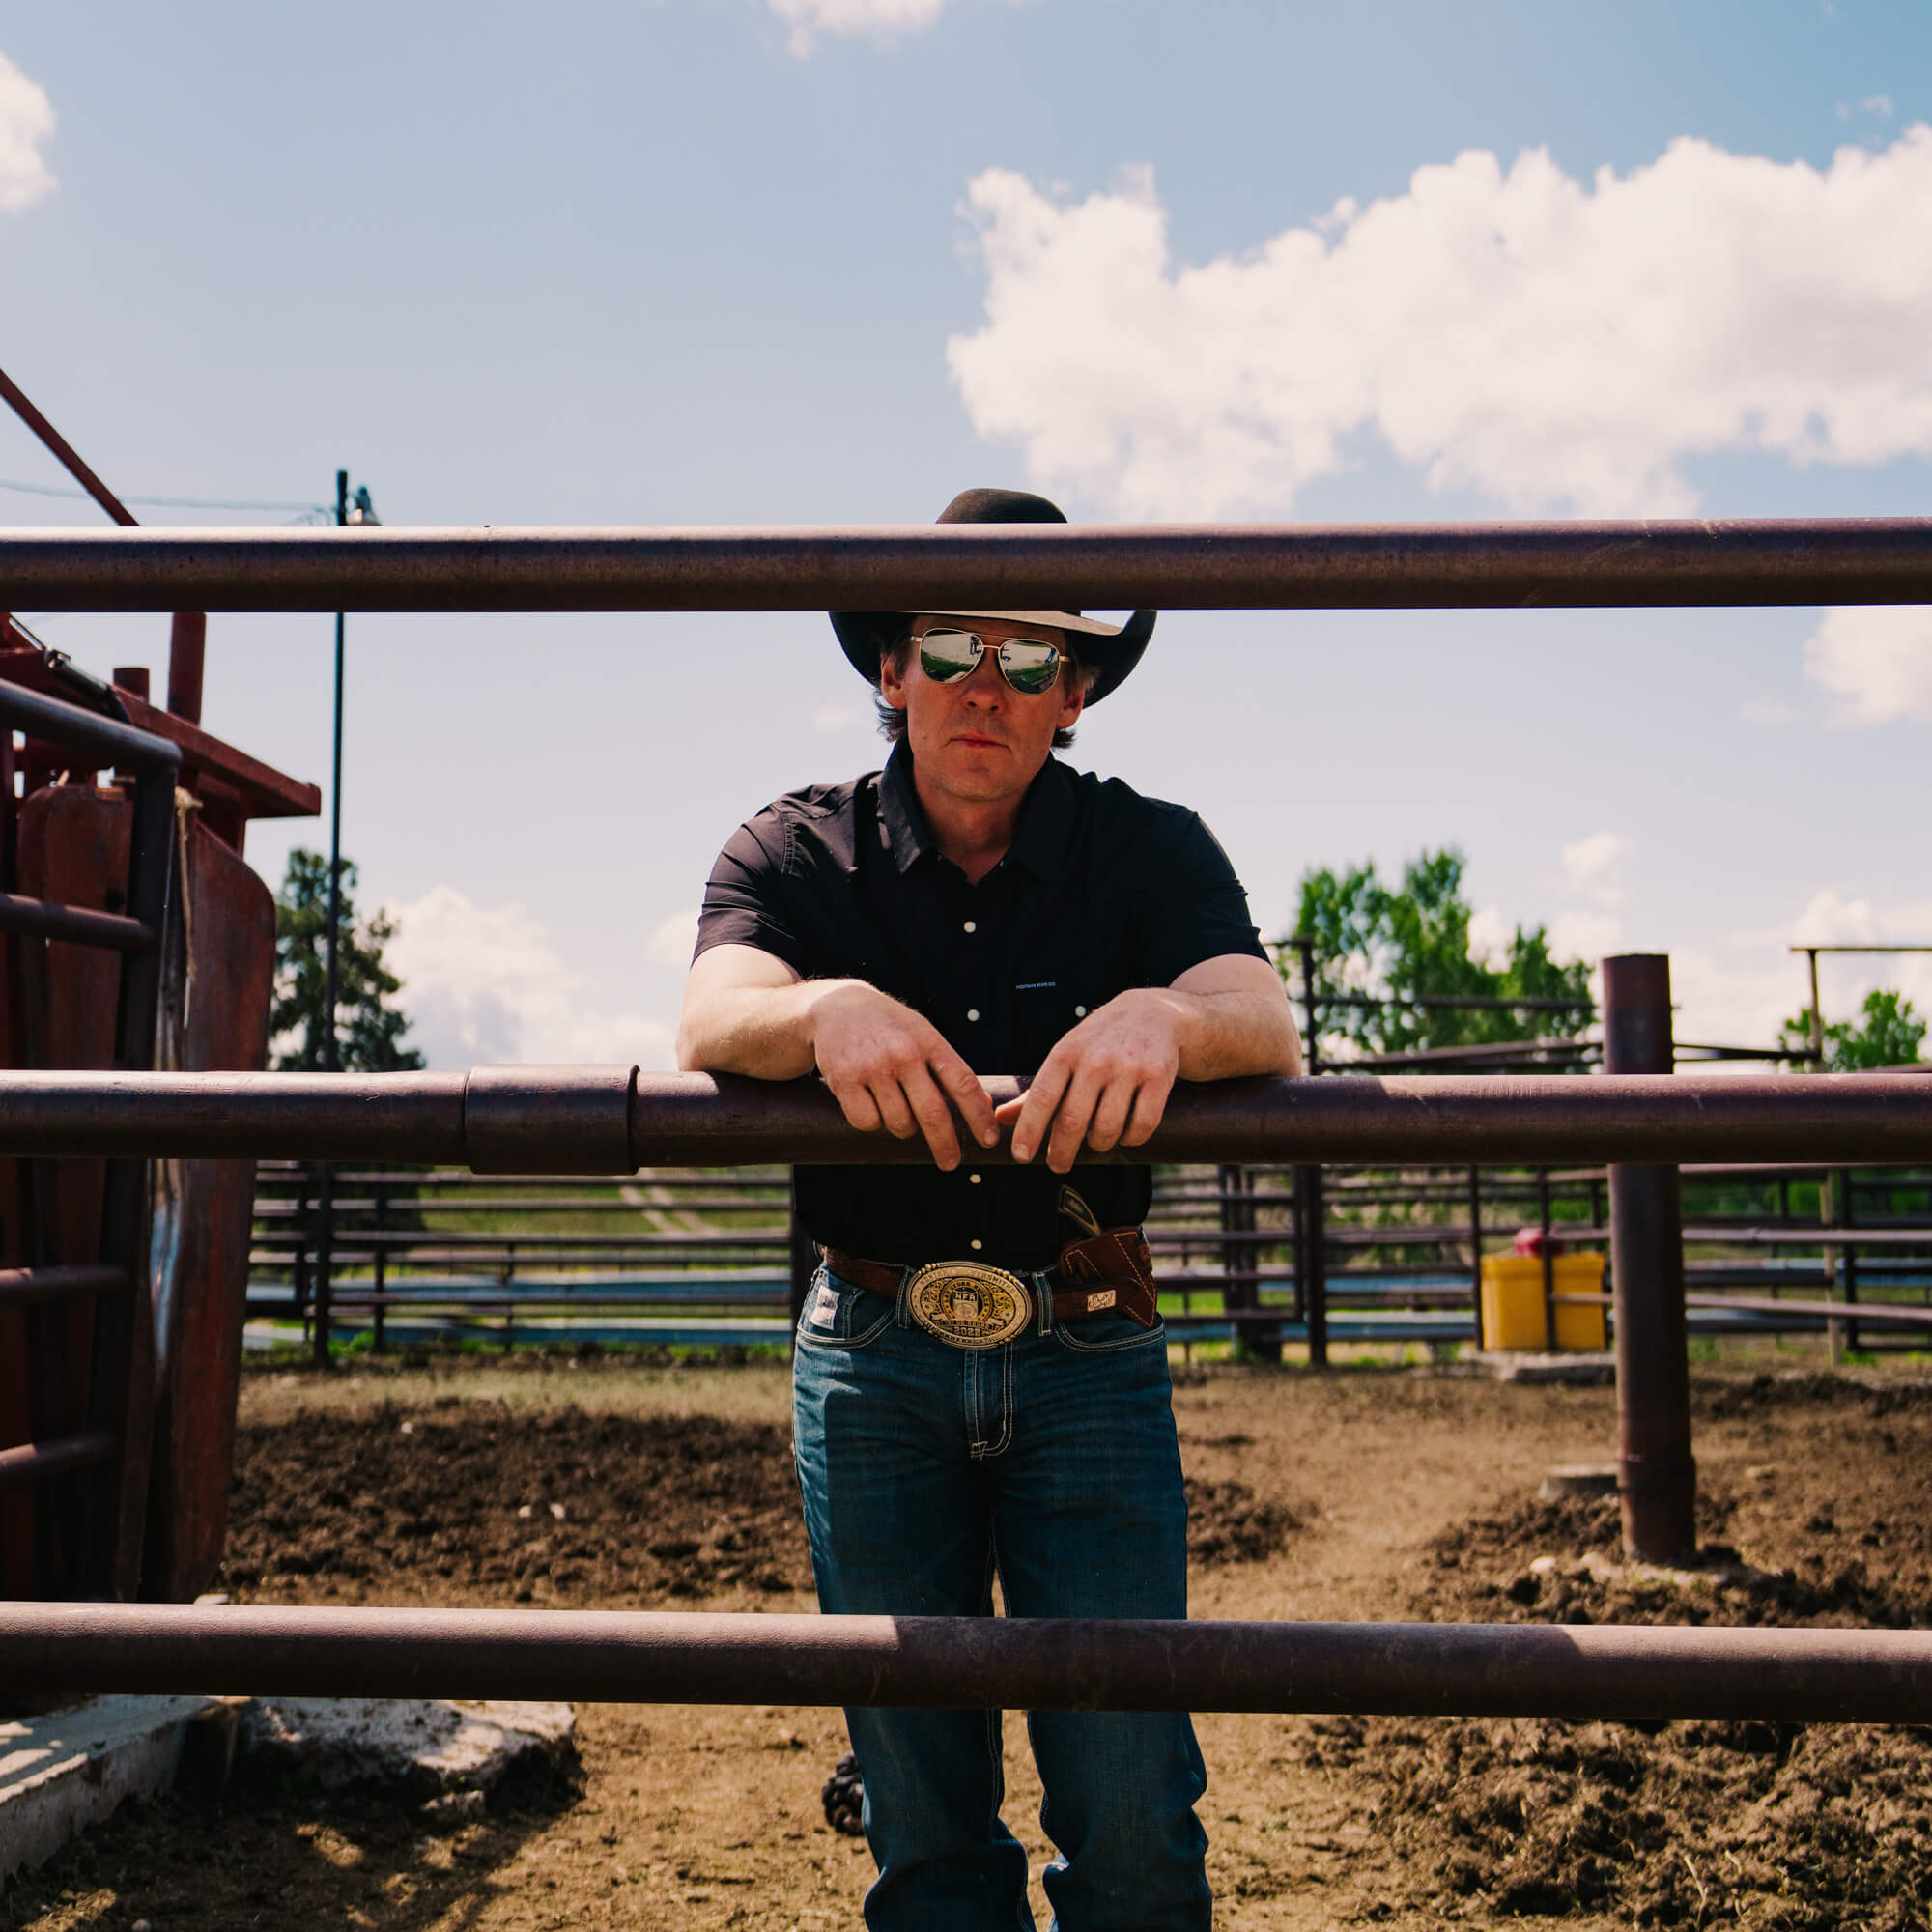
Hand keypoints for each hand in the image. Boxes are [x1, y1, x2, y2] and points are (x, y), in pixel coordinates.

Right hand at [807, 981, 998, 1169]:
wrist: (836, 1006)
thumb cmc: (889, 1027)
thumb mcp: (923, 1035)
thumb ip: (949, 1068)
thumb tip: (984, 1104)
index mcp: (929, 1042)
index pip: (963, 1084)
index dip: (979, 1116)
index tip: (989, 1140)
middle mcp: (903, 1054)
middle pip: (932, 1113)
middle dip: (945, 1144)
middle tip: (951, 1163)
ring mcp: (873, 1067)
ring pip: (898, 1123)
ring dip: (902, 1128)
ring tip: (895, 1107)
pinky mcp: (844, 1080)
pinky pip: (867, 1123)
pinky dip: (871, 1123)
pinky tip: (868, 1103)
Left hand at [994, 989, 1184, 1173]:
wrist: (1154, 1013)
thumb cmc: (1100, 1041)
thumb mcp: (1066, 1055)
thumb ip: (1036, 1091)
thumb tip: (1002, 1118)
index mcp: (1066, 1053)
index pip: (1042, 1098)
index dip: (1029, 1131)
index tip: (1021, 1156)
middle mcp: (1095, 1059)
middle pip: (1073, 1120)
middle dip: (1061, 1152)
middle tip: (1058, 1165)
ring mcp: (1128, 1068)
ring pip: (1107, 1128)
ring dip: (1098, 1145)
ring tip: (1096, 1142)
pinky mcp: (1158, 1077)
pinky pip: (1142, 1125)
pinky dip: (1131, 1139)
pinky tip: (1125, 1135)